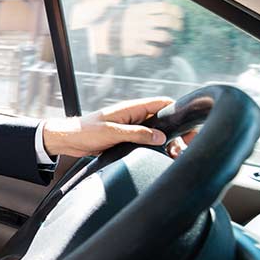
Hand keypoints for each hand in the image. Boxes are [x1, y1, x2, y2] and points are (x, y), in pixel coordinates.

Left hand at [43, 97, 192, 157]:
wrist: (68, 140)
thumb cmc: (85, 132)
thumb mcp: (112, 132)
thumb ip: (137, 133)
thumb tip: (162, 136)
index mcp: (131, 108)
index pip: (162, 103)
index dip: (179, 110)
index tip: (191, 125)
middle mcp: (134, 116)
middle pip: (164, 119)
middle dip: (178, 130)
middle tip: (186, 146)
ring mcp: (131, 127)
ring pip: (157, 131)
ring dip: (168, 141)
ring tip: (176, 155)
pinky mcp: (127, 138)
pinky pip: (147, 140)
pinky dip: (157, 147)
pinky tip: (163, 156)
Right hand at [69, 0, 183, 56]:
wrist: (96, 37)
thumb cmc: (109, 23)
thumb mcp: (121, 9)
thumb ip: (134, 5)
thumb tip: (139, 0)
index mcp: (138, 10)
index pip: (163, 7)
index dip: (175, 11)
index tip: (179, 16)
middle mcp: (141, 21)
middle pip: (167, 21)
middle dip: (177, 25)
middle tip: (178, 28)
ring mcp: (139, 35)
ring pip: (164, 36)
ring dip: (169, 38)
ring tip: (168, 40)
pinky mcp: (136, 47)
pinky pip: (154, 50)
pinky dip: (158, 51)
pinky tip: (156, 51)